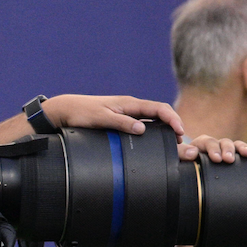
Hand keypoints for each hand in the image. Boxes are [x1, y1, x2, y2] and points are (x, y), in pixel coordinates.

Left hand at [33, 94, 185, 137]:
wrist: (66, 110)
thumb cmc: (81, 113)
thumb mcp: (101, 118)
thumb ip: (120, 123)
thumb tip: (142, 129)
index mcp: (129, 103)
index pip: (159, 108)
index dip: (173, 119)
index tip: (181, 131)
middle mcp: (130, 107)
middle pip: (159, 113)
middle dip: (173, 125)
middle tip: (181, 141)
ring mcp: (126, 113)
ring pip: (152, 119)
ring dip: (164, 129)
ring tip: (173, 143)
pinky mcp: (121, 120)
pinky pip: (142, 123)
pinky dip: (153, 130)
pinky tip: (155, 141)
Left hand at [179, 134, 246, 163]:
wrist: (188, 181)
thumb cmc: (183, 169)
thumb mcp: (177, 160)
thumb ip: (181, 154)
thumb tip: (192, 153)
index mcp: (200, 145)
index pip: (208, 142)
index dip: (213, 148)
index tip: (216, 159)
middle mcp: (215, 147)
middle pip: (224, 142)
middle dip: (228, 149)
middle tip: (229, 159)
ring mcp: (226, 152)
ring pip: (236, 146)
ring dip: (242, 148)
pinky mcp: (236, 159)